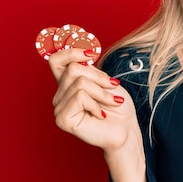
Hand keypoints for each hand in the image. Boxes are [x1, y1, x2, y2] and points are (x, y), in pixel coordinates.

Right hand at [49, 48, 147, 181]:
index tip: (92, 55)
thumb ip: (88, 70)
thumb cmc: (118, 107)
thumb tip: (83, 56)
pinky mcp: (62, 119)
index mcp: (67, 85)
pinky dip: (96, 103)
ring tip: (108, 104)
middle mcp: (59, 96)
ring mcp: (59, 108)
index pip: (56, 60)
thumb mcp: (105, 81)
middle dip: (99, 77)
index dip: (71, 52)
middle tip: (111, 90)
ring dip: (101, 93)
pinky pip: (80, 97)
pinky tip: (100, 114)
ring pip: (80, 83)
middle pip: (73, 69)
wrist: (126, 130)